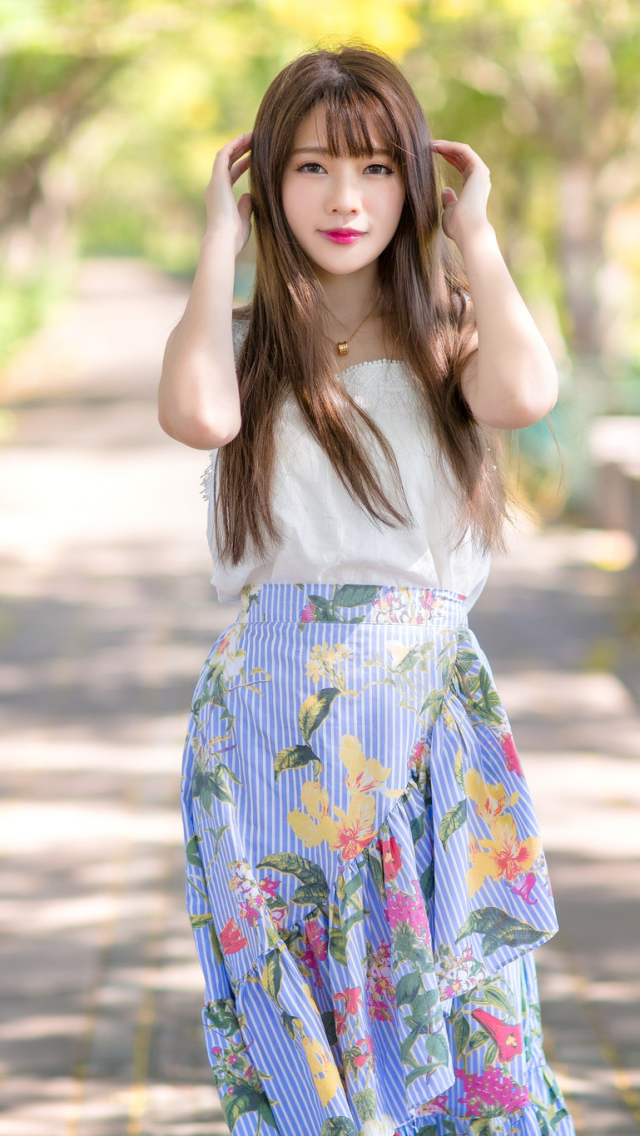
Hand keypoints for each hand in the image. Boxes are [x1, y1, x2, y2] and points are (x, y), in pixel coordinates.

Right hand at [204, 132, 252, 254]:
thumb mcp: (244, 218)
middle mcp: (215, 187)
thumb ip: (245, 206)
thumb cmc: (234, 235)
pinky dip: (233, 146)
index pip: (231, 174)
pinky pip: (223, 155)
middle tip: (254, 141)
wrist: (223, 239)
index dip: (242, 165)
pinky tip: (244, 139)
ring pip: (225, 155)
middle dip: (240, 150)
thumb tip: (249, 195)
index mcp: (220, 197)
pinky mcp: (217, 179)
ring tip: (251, 136)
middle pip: (227, 162)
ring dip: (237, 144)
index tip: (254, 157)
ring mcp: (215, 182)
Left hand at [430, 140, 491, 250]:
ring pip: (463, 151)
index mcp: (474, 188)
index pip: (461, 167)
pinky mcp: (478, 169)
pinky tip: (436, 146)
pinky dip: (450, 146)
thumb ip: (449, 201)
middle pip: (462, 157)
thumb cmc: (457, 227)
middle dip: (446, 149)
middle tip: (428, 145)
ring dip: (446, 146)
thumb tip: (445, 190)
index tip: (431, 154)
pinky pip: (464, 150)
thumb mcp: (449, 212)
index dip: (448, 158)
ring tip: (430, 144)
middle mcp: (479, 179)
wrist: (467, 230)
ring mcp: (481, 173)